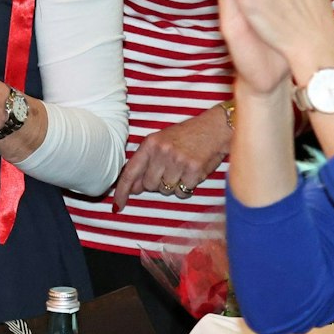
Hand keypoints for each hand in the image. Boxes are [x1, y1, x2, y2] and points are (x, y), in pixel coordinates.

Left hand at [110, 109, 228, 208]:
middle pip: (150, 185)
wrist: (215, 128)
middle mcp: (162, 152)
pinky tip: (192, 173)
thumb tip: (134, 187)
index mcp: (151, 143)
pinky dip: (187, 187)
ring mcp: (178, 161)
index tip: (118, 204)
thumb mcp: (162, 142)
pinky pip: (183, 192)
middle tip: (169, 171)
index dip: (122, 191)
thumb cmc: (187, 136)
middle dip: (157, 184)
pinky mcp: (194, 170)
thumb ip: (146, 163)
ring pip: (166, 190)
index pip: (131, 171)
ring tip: (182, 169)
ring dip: (173, 185)